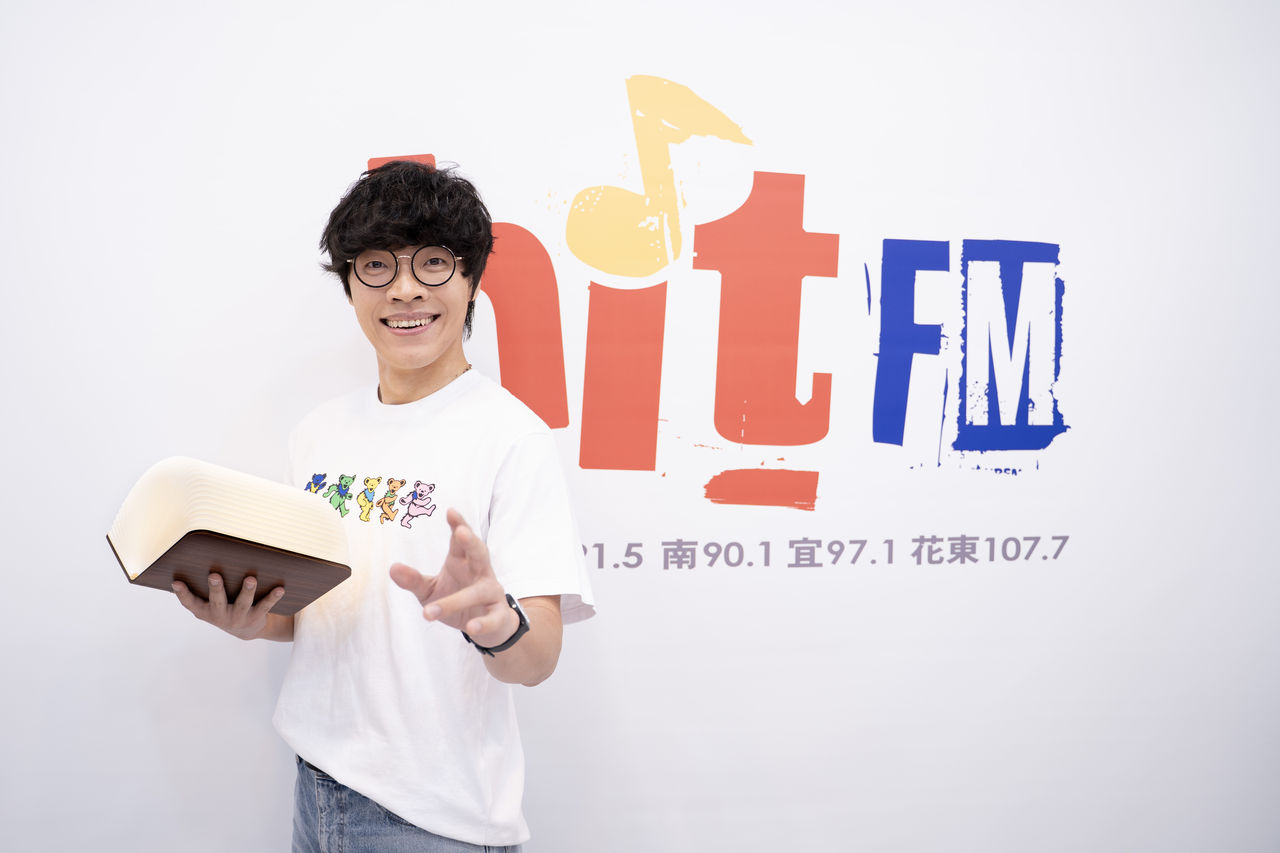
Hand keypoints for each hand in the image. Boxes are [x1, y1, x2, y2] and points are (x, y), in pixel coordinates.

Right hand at [172, 573, 285, 640]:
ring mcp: (238, 617)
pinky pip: (265, 606)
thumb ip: (204, 588)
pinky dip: (272, 597)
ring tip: (251, 579)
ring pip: (242, 603)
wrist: (247, 629)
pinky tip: (280, 589)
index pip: (190, 603)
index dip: (182, 593)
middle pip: (217, 601)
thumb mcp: (211, 602)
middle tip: (214, 575)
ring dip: (247, 590)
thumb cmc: (225, 606)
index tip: (175, 581)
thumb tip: (200, 557)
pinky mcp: (256, 616)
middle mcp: (220, 615)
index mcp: (205, 611)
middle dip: (216, 588)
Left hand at [389, 508, 518, 647]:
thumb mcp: (430, 590)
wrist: (488, 627)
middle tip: (461, 533)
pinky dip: (483, 623)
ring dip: (457, 600)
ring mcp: (491, 593)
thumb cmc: (457, 600)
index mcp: (463, 561)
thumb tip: (392, 568)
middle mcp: (480, 572)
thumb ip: (413, 580)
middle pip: (479, 553)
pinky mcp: (498, 615)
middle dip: (471, 542)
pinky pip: (492, 619)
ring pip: (478, 591)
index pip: (461, 540)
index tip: (450, 511)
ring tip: (428, 611)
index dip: (458, 525)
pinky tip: (471, 628)